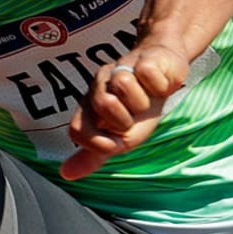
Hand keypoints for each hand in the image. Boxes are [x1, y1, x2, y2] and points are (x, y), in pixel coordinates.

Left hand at [61, 43, 188, 180]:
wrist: (166, 72)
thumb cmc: (141, 106)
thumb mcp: (120, 137)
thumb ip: (94, 155)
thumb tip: (66, 174)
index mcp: (90, 107)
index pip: (77, 129)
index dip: (98, 142)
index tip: (118, 142)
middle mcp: (99, 86)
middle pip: (103, 105)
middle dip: (126, 118)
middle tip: (135, 114)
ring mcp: (119, 69)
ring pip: (125, 86)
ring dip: (144, 100)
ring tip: (147, 96)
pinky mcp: (142, 59)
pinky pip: (148, 75)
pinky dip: (160, 85)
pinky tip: (159, 84)